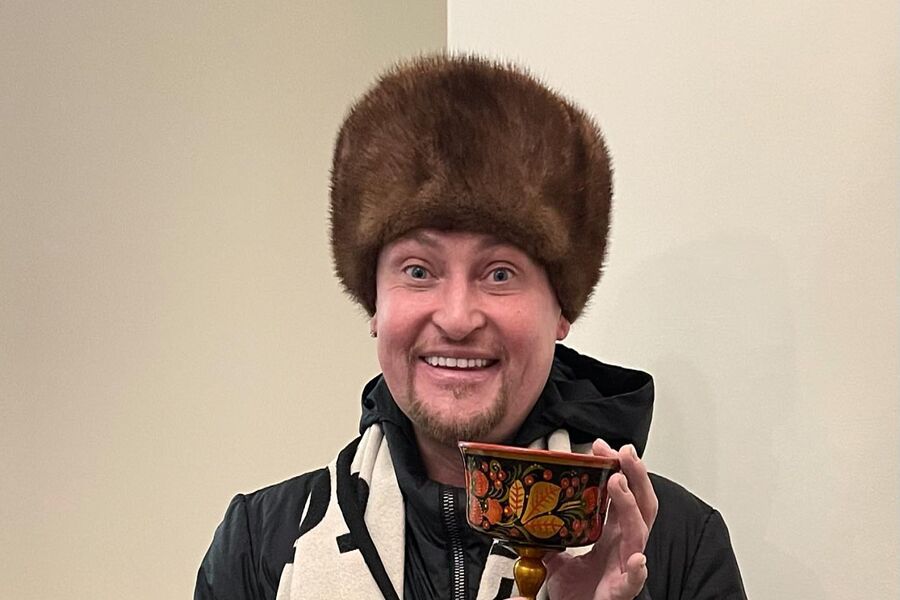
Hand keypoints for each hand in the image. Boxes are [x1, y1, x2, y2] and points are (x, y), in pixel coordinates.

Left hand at [540, 440, 657, 599]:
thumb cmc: (578, 591)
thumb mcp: (557, 556)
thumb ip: (548, 535)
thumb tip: (525, 515)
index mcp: (612, 534)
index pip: (623, 495)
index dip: (618, 469)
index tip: (602, 447)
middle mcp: (625, 545)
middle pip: (641, 504)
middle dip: (636, 475)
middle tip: (623, 452)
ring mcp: (626, 567)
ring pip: (639, 532)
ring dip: (630, 505)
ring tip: (618, 482)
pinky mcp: (621, 591)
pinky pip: (633, 580)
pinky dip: (638, 570)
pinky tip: (638, 559)